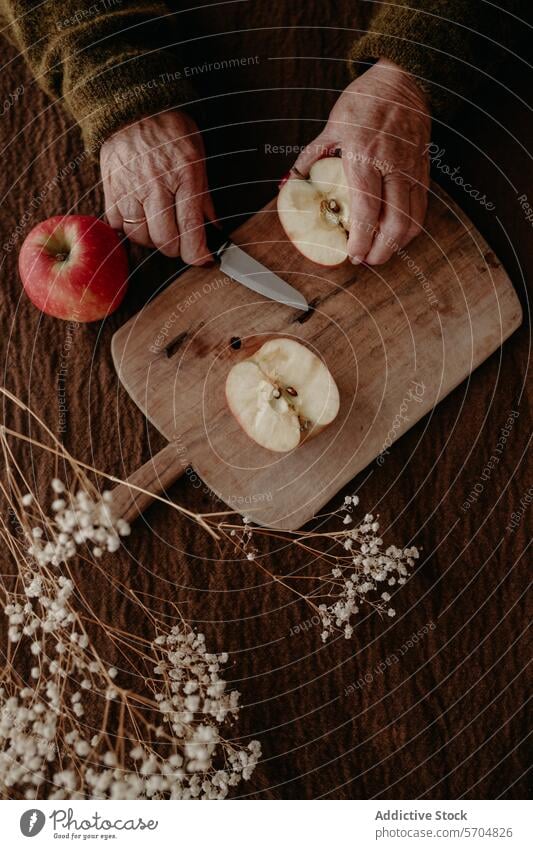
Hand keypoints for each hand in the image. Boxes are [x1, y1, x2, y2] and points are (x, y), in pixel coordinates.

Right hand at [100, 111, 215, 262]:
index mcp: (184, 176)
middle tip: (181, 242)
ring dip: (152, 241)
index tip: (203, 259)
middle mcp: (156, 185)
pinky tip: (139, 219)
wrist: (134, 105)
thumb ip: (205, 196)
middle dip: (176, 249)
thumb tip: (214, 228)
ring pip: (140, 236)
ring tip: (160, 228)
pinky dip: (128, 229)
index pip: (190, 229)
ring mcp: (130, 188)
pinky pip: (117, 224)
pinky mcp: (110, 188)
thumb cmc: (171, 129)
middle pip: (164, 240)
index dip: (198, 254)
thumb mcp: (198, 157)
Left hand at [293, 58, 430, 264]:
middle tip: (366, 260)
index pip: (368, 210)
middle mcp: (393, 165)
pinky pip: (422, 207)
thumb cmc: (364, 101)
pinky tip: (396, 234)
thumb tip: (292, 182)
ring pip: (414, 220)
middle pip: (396, 224)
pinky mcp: (424, 170)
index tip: (353, 255)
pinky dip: (410, 227)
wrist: (402, 79)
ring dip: (398, 244)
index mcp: (365, 156)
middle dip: (382, 251)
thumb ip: (312, 157)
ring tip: (381, 251)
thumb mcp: (332, 126)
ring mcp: (412, 169)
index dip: (362, 240)